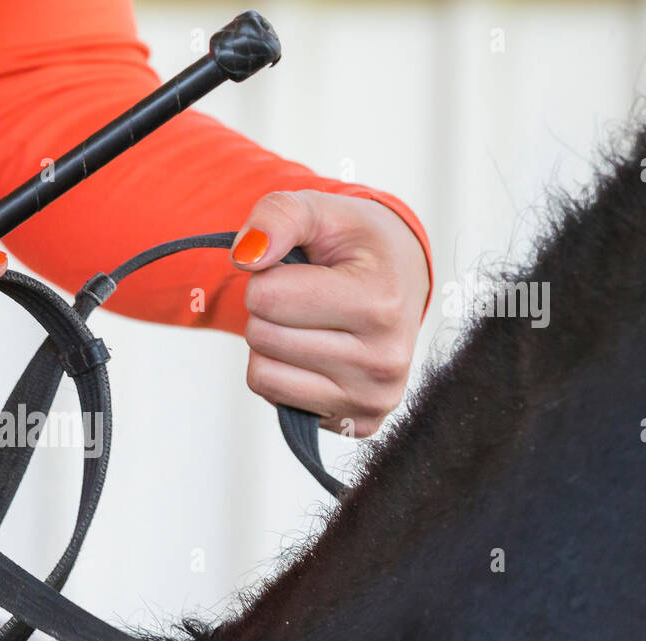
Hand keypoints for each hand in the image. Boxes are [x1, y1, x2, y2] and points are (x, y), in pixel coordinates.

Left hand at [230, 190, 429, 436]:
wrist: (401, 281)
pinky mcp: (358, 424)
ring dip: (269, 344)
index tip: (302, 270)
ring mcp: (372, 400)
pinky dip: (282, 372)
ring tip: (309, 323)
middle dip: (268, 310)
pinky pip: (274, 398)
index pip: (266, 296)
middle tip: (306, 297)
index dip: (267, 275)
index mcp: (380, 303)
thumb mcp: (321, 211)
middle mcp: (384, 362)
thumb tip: (245, 256)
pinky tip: (316, 353)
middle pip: (261, 335)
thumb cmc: (355, 246)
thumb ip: (278, 216)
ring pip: (261, 374)